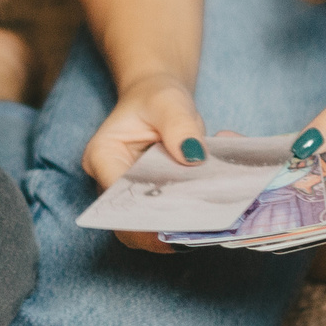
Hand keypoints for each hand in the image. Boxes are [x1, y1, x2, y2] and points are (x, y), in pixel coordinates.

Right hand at [82, 72, 208, 254]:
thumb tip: (194, 155)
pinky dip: (198, 213)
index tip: (179, 219)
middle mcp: (113, 185)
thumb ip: (179, 125)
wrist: (160, 100)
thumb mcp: (167, 101)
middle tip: (206, 222)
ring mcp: (135, 197)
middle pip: (134, 223)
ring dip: (187, 224)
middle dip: (168, 228)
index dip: (145, 215)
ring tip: (219, 209)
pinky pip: (174, 218)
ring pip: (155, 228)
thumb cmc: (156, 97)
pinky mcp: (157, 203)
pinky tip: (222, 196)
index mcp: (104, 158)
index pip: (119, 198)